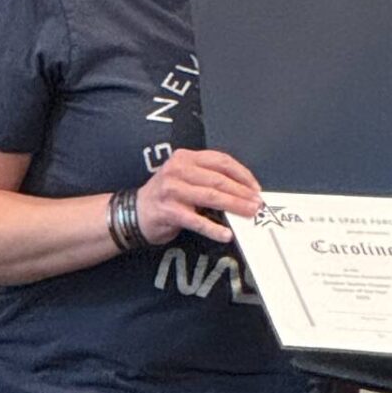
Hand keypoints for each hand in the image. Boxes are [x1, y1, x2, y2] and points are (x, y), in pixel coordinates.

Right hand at [133, 148, 260, 246]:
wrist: (135, 212)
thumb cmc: (165, 195)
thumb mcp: (184, 176)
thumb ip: (208, 177)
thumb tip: (242, 190)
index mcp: (185, 158)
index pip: (220, 161)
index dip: (241, 174)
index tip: (255, 187)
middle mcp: (177, 170)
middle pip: (218, 180)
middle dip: (242, 192)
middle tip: (257, 203)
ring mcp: (172, 191)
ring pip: (211, 197)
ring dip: (234, 206)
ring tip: (248, 214)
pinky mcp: (169, 212)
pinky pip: (197, 221)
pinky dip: (214, 229)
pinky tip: (226, 234)